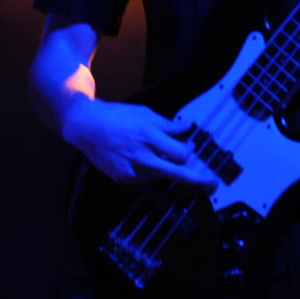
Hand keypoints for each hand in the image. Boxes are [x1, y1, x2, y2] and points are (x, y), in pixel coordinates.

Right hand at [63, 96, 217, 190]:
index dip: (189, 151)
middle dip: (197, 180)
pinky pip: (146, 177)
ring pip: (160, 175)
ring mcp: (131, 171)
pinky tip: (143, 158)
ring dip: (167, 168)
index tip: (192, 147)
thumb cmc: (117, 116)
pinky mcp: (123, 178)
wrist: (87, 127)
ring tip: (159, 154)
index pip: (179, 153)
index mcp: (148, 136)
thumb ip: (167, 125)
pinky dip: (151, 169)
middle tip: (213, 185)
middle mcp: (141, 157)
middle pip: (176, 173)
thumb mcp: (144, 114)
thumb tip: (187, 128)